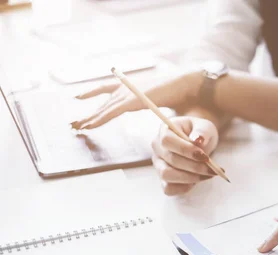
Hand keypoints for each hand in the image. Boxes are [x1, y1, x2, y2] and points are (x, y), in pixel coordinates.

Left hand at [71, 72, 201, 129]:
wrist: (187, 85)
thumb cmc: (180, 93)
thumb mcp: (161, 99)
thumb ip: (153, 102)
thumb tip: (156, 106)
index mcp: (132, 85)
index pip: (106, 88)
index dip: (91, 91)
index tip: (77, 95)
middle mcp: (127, 87)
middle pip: (102, 102)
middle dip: (88, 114)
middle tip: (73, 124)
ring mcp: (129, 93)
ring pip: (104, 109)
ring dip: (90, 119)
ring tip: (77, 128)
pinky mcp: (132, 101)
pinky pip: (111, 112)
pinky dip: (99, 119)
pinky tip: (89, 126)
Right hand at [152, 116, 218, 195]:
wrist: (199, 142)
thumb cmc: (200, 132)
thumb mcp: (205, 126)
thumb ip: (202, 131)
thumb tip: (198, 140)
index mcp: (164, 131)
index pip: (167, 141)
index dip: (186, 150)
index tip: (204, 156)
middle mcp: (158, 149)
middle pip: (170, 160)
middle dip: (194, 167)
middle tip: (213, 169)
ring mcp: (159, 165)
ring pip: (167, 175)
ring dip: (190, 178)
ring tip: (207, 174)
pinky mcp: (164, 179)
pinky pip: (168, 189)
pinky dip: (184, 188)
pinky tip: (198, 180)